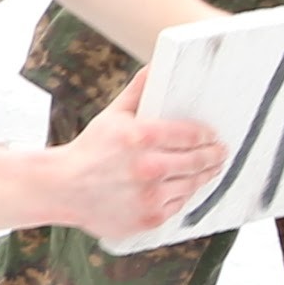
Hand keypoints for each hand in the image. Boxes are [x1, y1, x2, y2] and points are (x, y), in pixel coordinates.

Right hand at [51, 72, 226, 236]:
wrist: (63, 187)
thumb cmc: (89, 150)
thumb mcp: (112, 115)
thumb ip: (138, 91)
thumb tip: (155, 67)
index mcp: (141, 137)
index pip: (191, 135)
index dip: (207, 135)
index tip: (213, 135)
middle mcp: (148, 167)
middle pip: (198, 161)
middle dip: (213, 155)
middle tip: (220, 152)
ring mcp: (150, 195)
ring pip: (191, 184)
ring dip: (204, 175)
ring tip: (208, 169)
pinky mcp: (150, 218)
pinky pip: (178, 204)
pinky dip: (183, 195)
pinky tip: (183, 186)